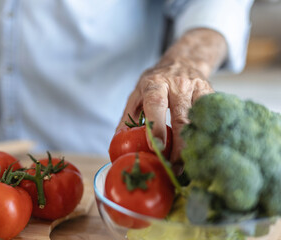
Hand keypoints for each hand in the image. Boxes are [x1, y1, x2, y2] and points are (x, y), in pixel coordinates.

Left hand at [116, 29, 226, 172]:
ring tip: (187, 166)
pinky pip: (210, 118)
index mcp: (155, 83)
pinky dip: (205, 136)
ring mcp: (197, 88)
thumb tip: (118, 140)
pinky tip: (201, 151)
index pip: (155, 104)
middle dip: (178, 146)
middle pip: (180, 118)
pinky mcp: (211, 93)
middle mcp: (178, 84)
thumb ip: (128, 116)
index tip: (156, 147)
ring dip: (193, 145)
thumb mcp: (137, 93)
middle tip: (173, 167)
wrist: (184, 60)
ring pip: (197, 121)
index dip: (156, 126)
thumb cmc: (157, 81)